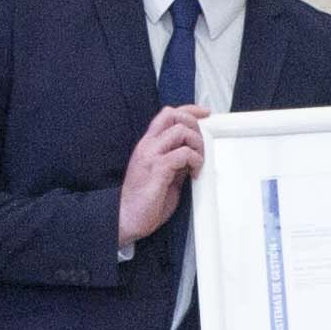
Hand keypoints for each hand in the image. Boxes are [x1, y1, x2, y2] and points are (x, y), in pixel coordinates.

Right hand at [114, 104, 210, 248]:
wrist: (126, 219)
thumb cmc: (144, 201)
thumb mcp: (165, 174)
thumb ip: (177, 161)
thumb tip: (194, 154)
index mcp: (148, 145)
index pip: (168, 114)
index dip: (189, 110)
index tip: (204, 113)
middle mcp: (148, 146)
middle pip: (174, 115)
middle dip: (195, 125)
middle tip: (201, 146)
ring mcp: (151, 156)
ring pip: (181, 131)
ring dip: (197, 145)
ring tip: (198, 162)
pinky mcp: (157, 169)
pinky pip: (183, 154)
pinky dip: (195, 161)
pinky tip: (194, 174)